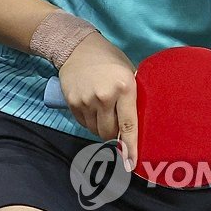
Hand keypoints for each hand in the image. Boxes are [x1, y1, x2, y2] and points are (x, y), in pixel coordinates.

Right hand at [56, 33, 137, 170]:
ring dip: (100, 127)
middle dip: (113, 132)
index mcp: (124, 88)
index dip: (131, 146)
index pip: (129, 124)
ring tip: (101, 110)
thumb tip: (138, 127)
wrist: (78, 47)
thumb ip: (133, 98)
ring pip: (95, 130)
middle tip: (114, 119)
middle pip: (109, 132)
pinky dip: (89, 121)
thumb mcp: (128, 73)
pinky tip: (90, 106)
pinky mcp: (72, 102)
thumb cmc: (110, 61)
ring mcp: (86, 100)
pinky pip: (83, 123)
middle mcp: (105, 96)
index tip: (131, 164)